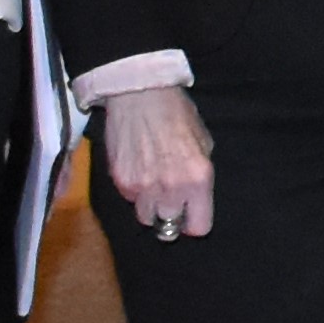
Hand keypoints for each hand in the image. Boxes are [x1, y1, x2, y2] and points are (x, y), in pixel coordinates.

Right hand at [103, 84, 213, 237]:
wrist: (140, 94)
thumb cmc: (177, 114)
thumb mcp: (203, 143)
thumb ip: (199, 175)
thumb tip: (195, 196)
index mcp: (198, 179)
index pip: (198, 227)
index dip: (194, 221)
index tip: (191, 214)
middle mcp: (171, 189)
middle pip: (168, 228)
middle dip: (171, 215)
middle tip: (170, 198)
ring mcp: (142, 188)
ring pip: (145, 217)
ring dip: (150, 205)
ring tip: (152, 183)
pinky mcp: (120, 181)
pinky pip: (129, 198)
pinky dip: (133, 190)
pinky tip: (137, 168)